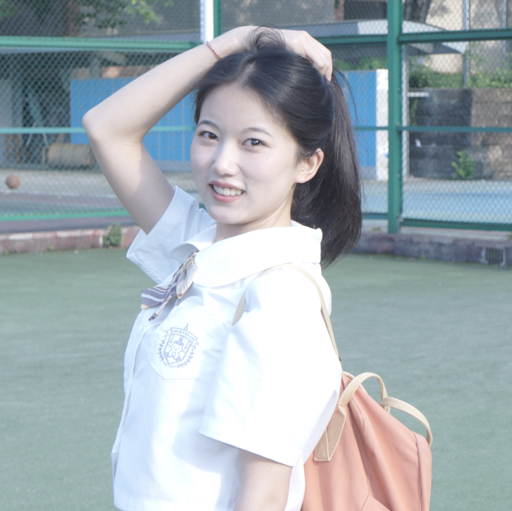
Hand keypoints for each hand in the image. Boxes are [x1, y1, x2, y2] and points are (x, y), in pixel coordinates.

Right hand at [213, 27, 332, 80]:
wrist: (248, 43)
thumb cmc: (264, 57)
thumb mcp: (282, 62)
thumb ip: (294, 66)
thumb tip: (307, 81)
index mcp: (304, 41)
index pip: (324, 55)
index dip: (327, 70)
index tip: (324, 84)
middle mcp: (304, 38)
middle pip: (326, 57)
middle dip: (327, 73)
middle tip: (324, 87)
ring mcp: (300, 39)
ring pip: (322, 60)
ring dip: (321, 74)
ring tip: (317, 86)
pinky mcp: (295, 42)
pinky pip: (311, 60)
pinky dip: (313, 71)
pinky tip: (308, 81)